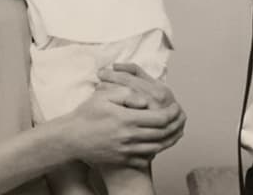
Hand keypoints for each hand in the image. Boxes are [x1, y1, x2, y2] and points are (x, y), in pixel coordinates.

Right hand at [65, 79, 185, 168]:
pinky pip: (146, 156)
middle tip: (181, 117)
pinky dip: (157, 149)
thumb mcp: (104, 95)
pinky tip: (160, 142)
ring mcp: (126, 150)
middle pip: (162, 133)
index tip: (176, 106)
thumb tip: (144, 100)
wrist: (71, 138)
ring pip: (157, 146)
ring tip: (176, 129)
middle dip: (176, 124)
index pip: (159, 118)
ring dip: (170, 138)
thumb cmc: (86, 114)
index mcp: (127, 119)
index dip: (172, 113)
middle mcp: (129, 137)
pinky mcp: (123, 159)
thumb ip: (126, 93)